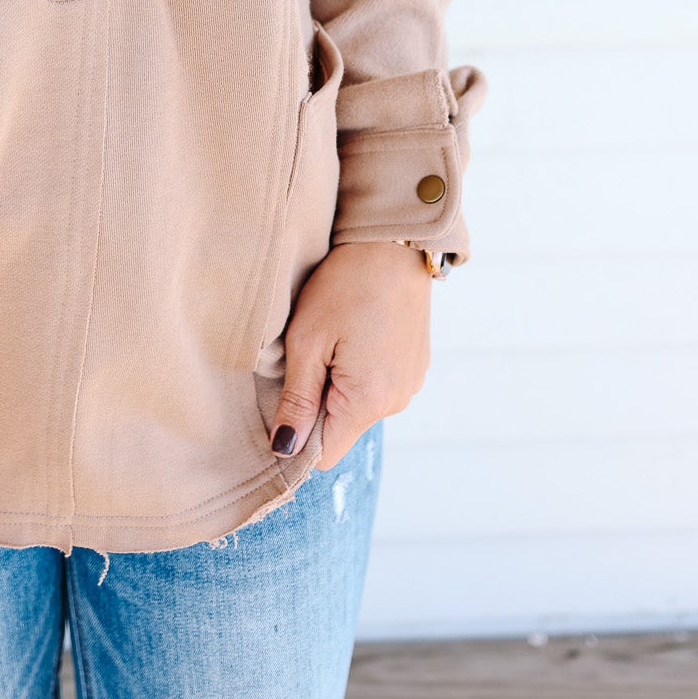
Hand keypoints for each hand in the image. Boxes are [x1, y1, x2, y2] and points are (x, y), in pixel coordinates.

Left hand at [270, 241, 432, 469]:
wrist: (393, 243)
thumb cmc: (345, 284)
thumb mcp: (307, 339)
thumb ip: (297, 399)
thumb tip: (285, 448)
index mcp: (369, 400)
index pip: (324, 455)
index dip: (297, 436)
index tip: (283, 399)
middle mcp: (397, 401)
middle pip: (340, 428)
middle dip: (316, 403)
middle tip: (307, 353)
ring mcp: (410, 383)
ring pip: (358, 406)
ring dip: (338, 384)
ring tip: (333, 337)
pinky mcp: (414, 365)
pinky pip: (377, 385)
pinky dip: (359, 370)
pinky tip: (354, 333)